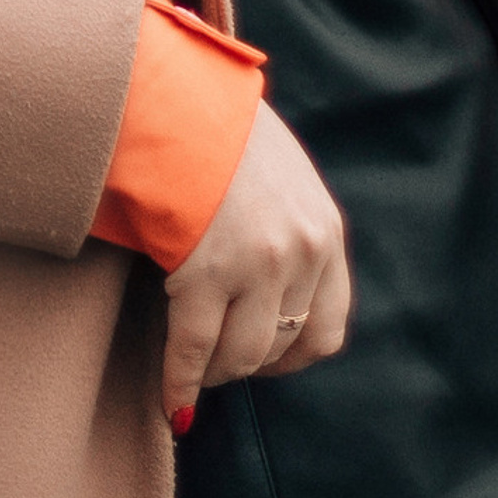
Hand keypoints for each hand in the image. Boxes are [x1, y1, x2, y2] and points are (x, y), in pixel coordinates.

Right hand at [160, 102, 350, 427]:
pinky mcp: (202, 272)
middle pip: (282, 346)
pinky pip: (193, 349)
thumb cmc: (216, 128)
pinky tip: (170, 402)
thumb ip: (289, 223)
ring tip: (194, 372)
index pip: (327, 327)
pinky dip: (180, 382)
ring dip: (216, 373)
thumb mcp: (280, 172)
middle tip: (220, 363)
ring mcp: (254, 267)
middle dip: (250, 364)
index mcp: (324, 230)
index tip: (267, 360)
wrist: (172, 95)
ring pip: (241, 354)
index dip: (294, 357)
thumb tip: (271, 284)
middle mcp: (300, 253)